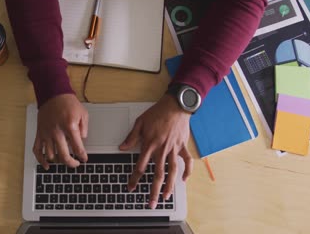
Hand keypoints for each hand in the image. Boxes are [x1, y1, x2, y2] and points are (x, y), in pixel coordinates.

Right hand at [33, 94, 88, 168]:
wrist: (53, 94)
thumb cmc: (68, 103)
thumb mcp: (83, 114)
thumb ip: (84, 128)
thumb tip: (82, 140)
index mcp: (69, 127)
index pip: (77, 147)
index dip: (82, 156)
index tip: (84, 159)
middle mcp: (57, 132)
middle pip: (63, 155)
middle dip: (71, 163)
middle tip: (75, 163)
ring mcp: (46, 134)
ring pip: (51, 155)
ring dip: (58, 161)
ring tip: (64, 160)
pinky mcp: (39, 133)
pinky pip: (37, 150)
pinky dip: (41, 160)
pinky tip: (46, 166)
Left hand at [119, 94, 193, 208]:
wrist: (175, 105)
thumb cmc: (158, 113)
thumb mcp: (140, 122)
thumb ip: (131, 137)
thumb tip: (122, 147)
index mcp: (150, 144)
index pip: (140, 166)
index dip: (135, 179)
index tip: (131, 188)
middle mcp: (162, 149)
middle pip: (157, 174)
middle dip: (154, 190)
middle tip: (151, 203)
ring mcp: (173, 149)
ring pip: (172, 171)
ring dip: (169, 185)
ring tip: (166, 197)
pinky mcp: (182, 146)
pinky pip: (186, 161)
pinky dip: (187, 171)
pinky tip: (184, 180)